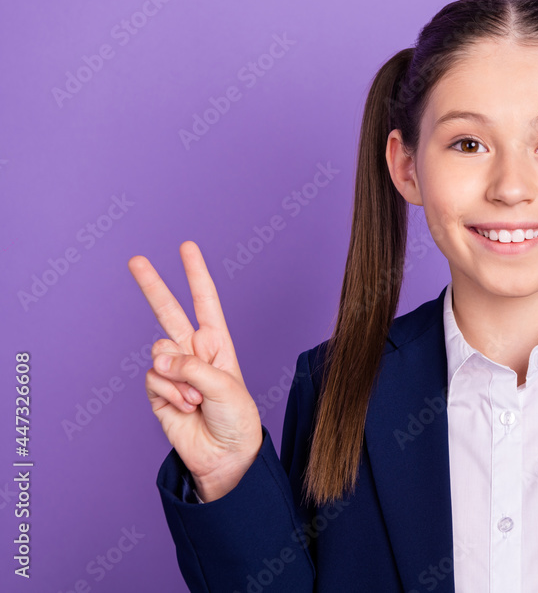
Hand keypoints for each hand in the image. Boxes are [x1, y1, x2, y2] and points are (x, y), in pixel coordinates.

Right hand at [128, 240, 261, 501]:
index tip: (186, 247)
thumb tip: (160, 360)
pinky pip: (154, 380)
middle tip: (135, 260)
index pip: (204, 302)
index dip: (195, 274)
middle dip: (153, 286)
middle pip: (168, 312)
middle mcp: (194, 352)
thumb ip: (192, 366)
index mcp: (218, 343)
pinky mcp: (159, 392)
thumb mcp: (225, 386)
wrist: (226, 455)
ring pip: (159, 353)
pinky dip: (170, 394)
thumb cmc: (236, 418)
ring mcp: (174, 371)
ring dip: (178, 377)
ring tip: (197, 398)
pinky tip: (186, 408)